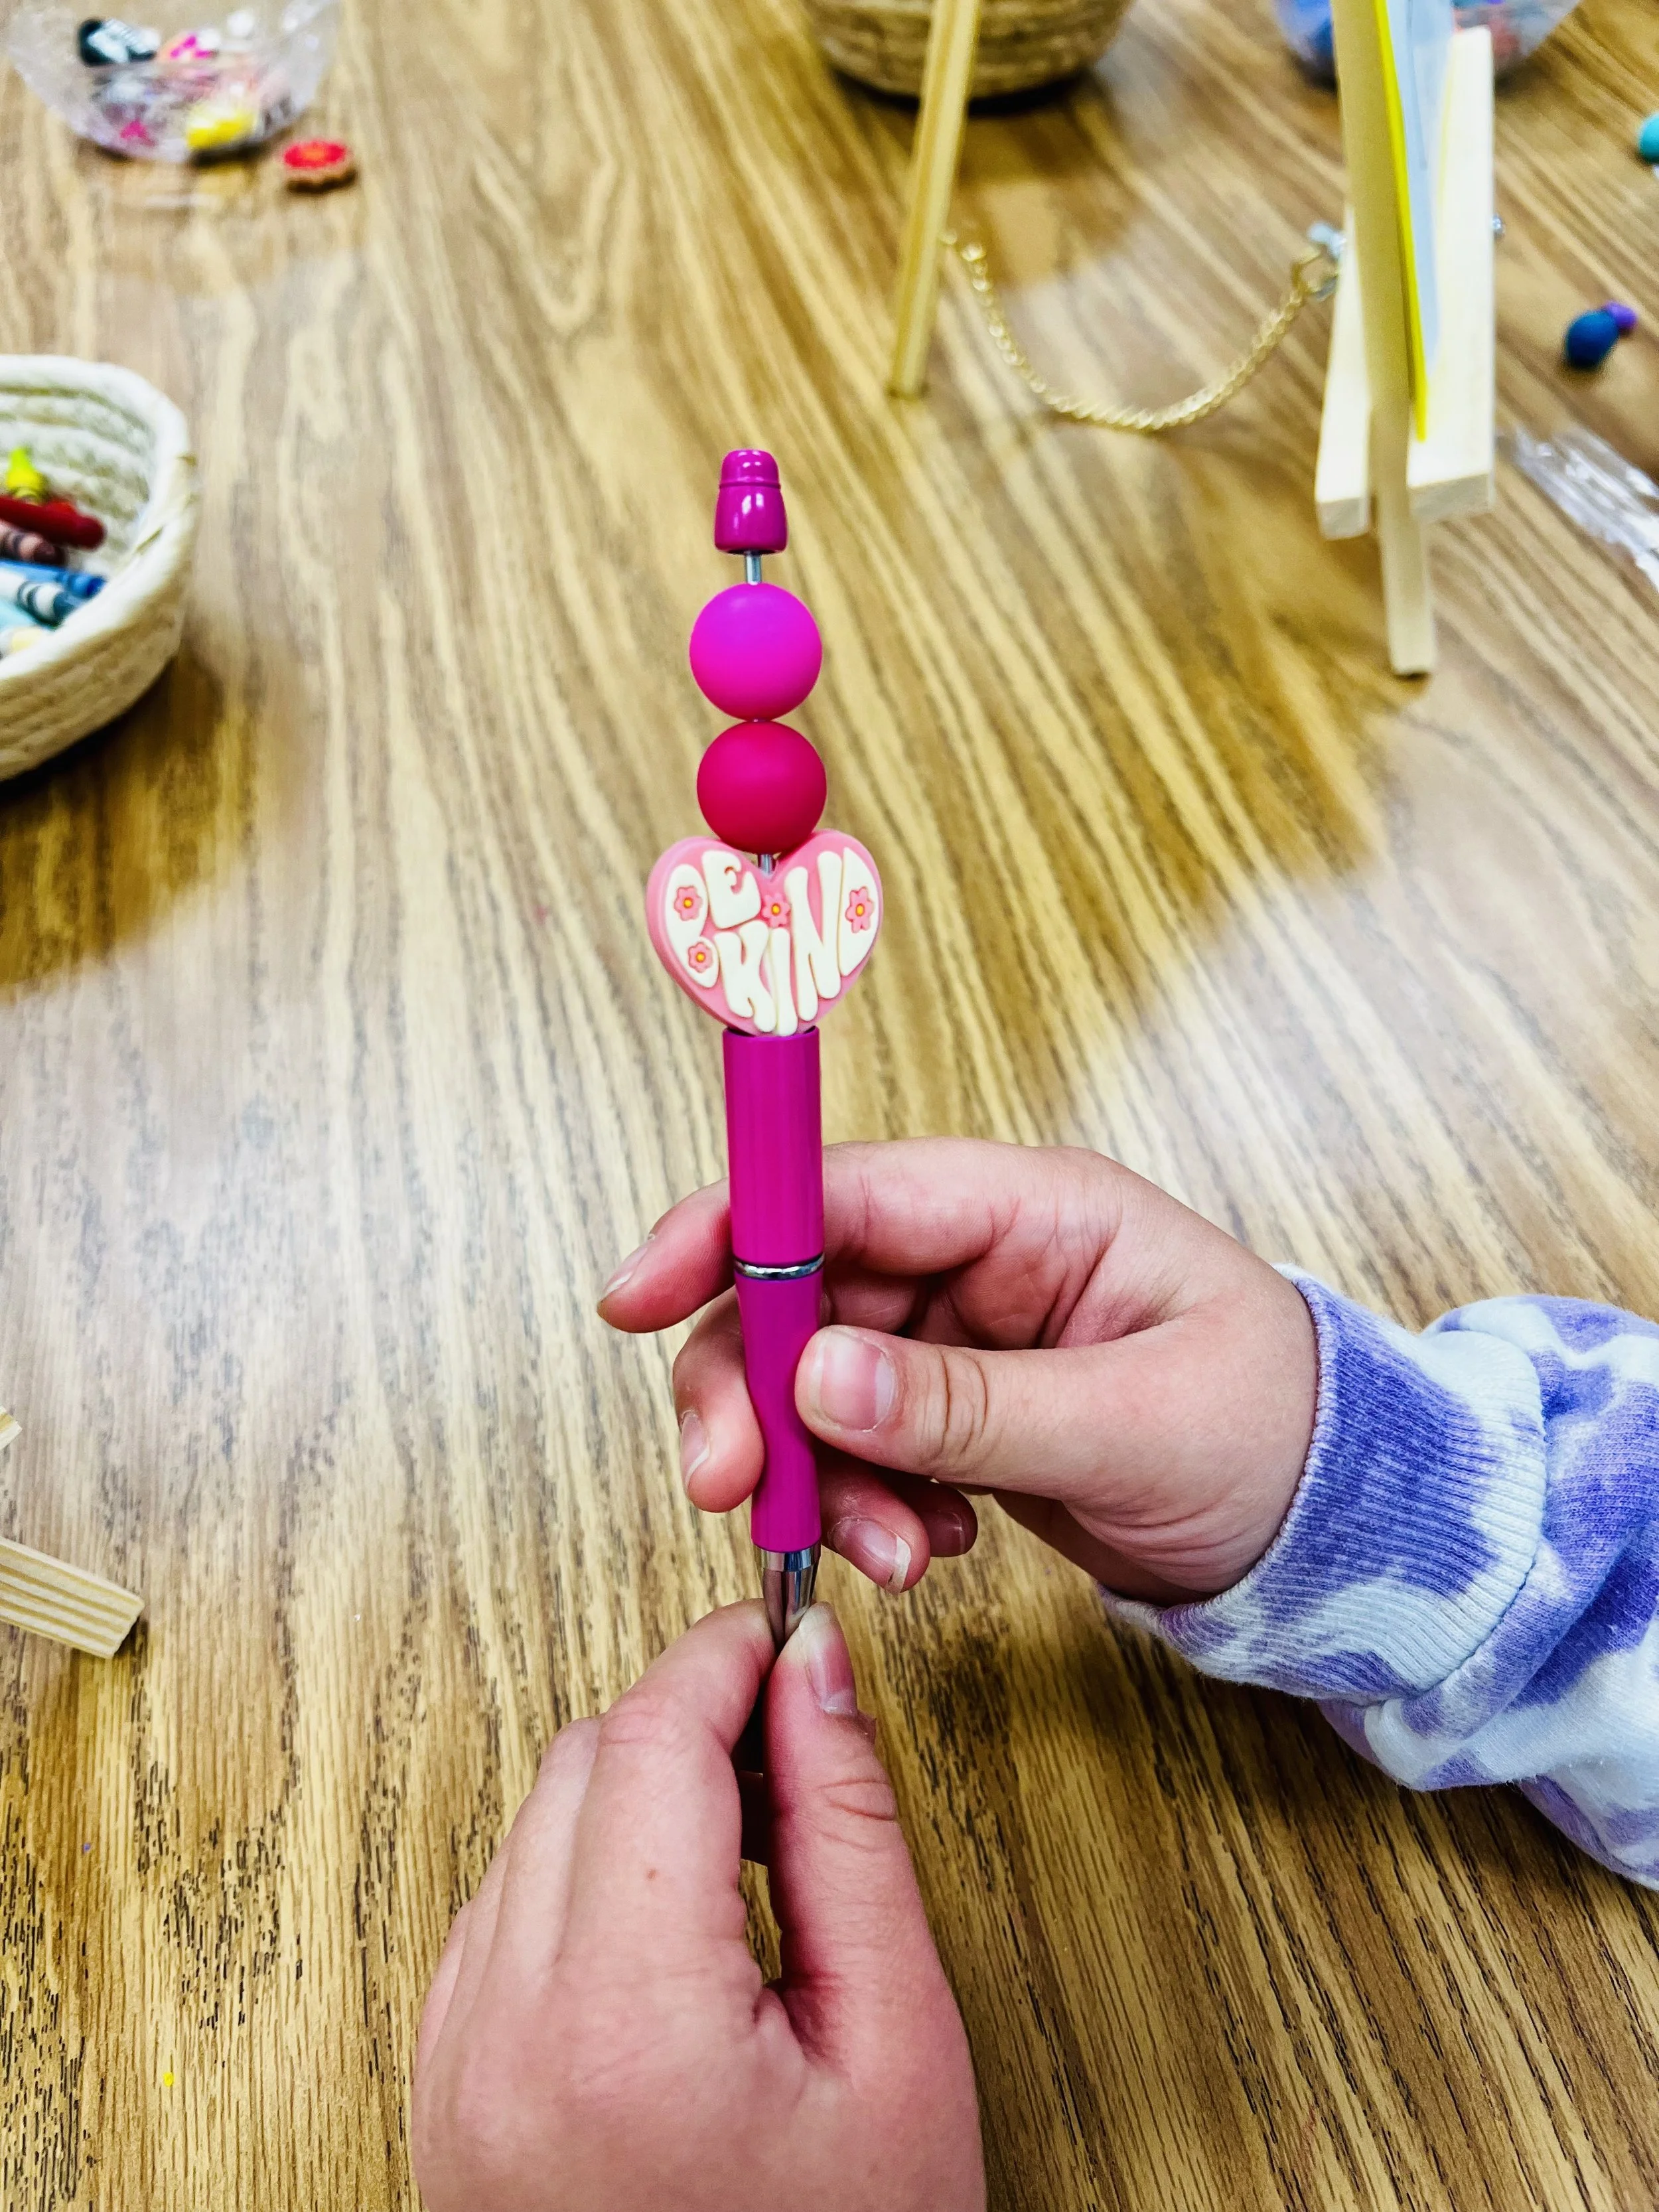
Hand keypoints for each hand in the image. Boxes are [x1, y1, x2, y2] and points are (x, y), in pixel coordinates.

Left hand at [412, 1601, 983, 2211]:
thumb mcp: (898, 2045)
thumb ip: (850, 1832)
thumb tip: (815, 1675)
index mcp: (622, 2018)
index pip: (648, 1739)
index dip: (725, 1659)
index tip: (786, 1637)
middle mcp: (503, 2034)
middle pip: (584, 1762)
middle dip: (688, 1725)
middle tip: (793, 1758)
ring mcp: (456, 2068)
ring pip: (534, 1826)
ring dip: (635, 1800)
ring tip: (750, 1867)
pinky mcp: (445, 2092)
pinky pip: (498, 1912)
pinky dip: (582, 1879)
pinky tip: (673, 1934)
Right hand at [600, 1140, 1316, 1604]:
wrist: (1331, 1528)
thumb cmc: (1277, 1436)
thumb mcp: (1129, 1426)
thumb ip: (969, 1407)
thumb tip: (816, 1379)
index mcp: (1033, 1209)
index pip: (846, 1190)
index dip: (728, 1231)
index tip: (638, 1296)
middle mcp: (981, 1258)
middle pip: (801, 1293)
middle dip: (756, 1393)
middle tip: (738, 1489)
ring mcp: (962, 1337)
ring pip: (815, 1384)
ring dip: (819, 1474)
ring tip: (895, 1555)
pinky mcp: (954, 1411)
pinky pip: (857, 1446)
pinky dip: (864, 1505)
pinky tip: (928, 1549)